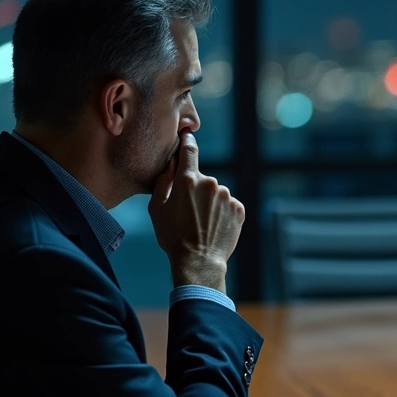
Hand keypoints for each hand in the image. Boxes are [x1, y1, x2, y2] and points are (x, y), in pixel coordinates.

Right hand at [148, 132, 244, 293]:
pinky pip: (228, 205)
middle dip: (195, 190)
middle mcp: (210, 183)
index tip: (187, 134)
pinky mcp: (239, 209)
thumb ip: (163, 181)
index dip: (187, 141)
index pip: (189, 151)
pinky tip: (213, 226)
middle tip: (188, 212)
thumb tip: (170, 163)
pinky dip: (222, 212)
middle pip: (202, 179)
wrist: (199, 261)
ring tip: (201, 223)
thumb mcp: (157, 208)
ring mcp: (227, 196)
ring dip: (210, 203)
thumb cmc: (173, 237)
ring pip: (216, 193)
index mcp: (188, 180)